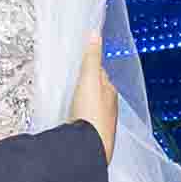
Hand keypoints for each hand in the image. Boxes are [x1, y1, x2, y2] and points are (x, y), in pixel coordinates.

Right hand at [69, 33, 119, 160]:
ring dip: (83, 104)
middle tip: (73, 83)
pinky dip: (80, 118)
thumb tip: (95, 34)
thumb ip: (92, 57)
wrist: (89, 147)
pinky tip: (72, 120)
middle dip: (87, 88)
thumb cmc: (91, 113)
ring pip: (92, 108)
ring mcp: (101, 124)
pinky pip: (86, 122)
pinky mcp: (92, 137)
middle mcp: (109, 108)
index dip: (91, 69)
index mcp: (110, 92)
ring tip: (70, 101)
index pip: (101, 75)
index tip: (82, 65)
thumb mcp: (90, 79)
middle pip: (97, 93)